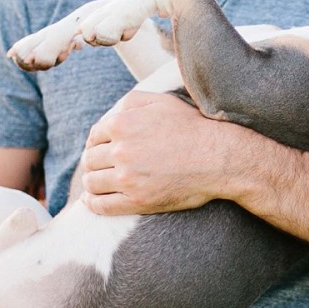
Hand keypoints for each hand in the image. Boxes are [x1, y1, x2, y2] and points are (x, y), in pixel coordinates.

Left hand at [81, 90, 247, 214]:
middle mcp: (121, 151)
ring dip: (91, 182)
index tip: (102, 149)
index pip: (94, 136)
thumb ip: (132, 101)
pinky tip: (93, 201)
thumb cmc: (192, 127)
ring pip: (92, 183)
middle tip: (100, 167)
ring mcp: (128, 178)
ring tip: (97, 183)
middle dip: (93, 162)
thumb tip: (112, 113)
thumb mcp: (162, 101)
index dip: (97, 142)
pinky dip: (93, 203)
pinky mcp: (138, 201)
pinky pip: (102, 206)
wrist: (218, 158)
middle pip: (90, 160)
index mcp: (122, 124)